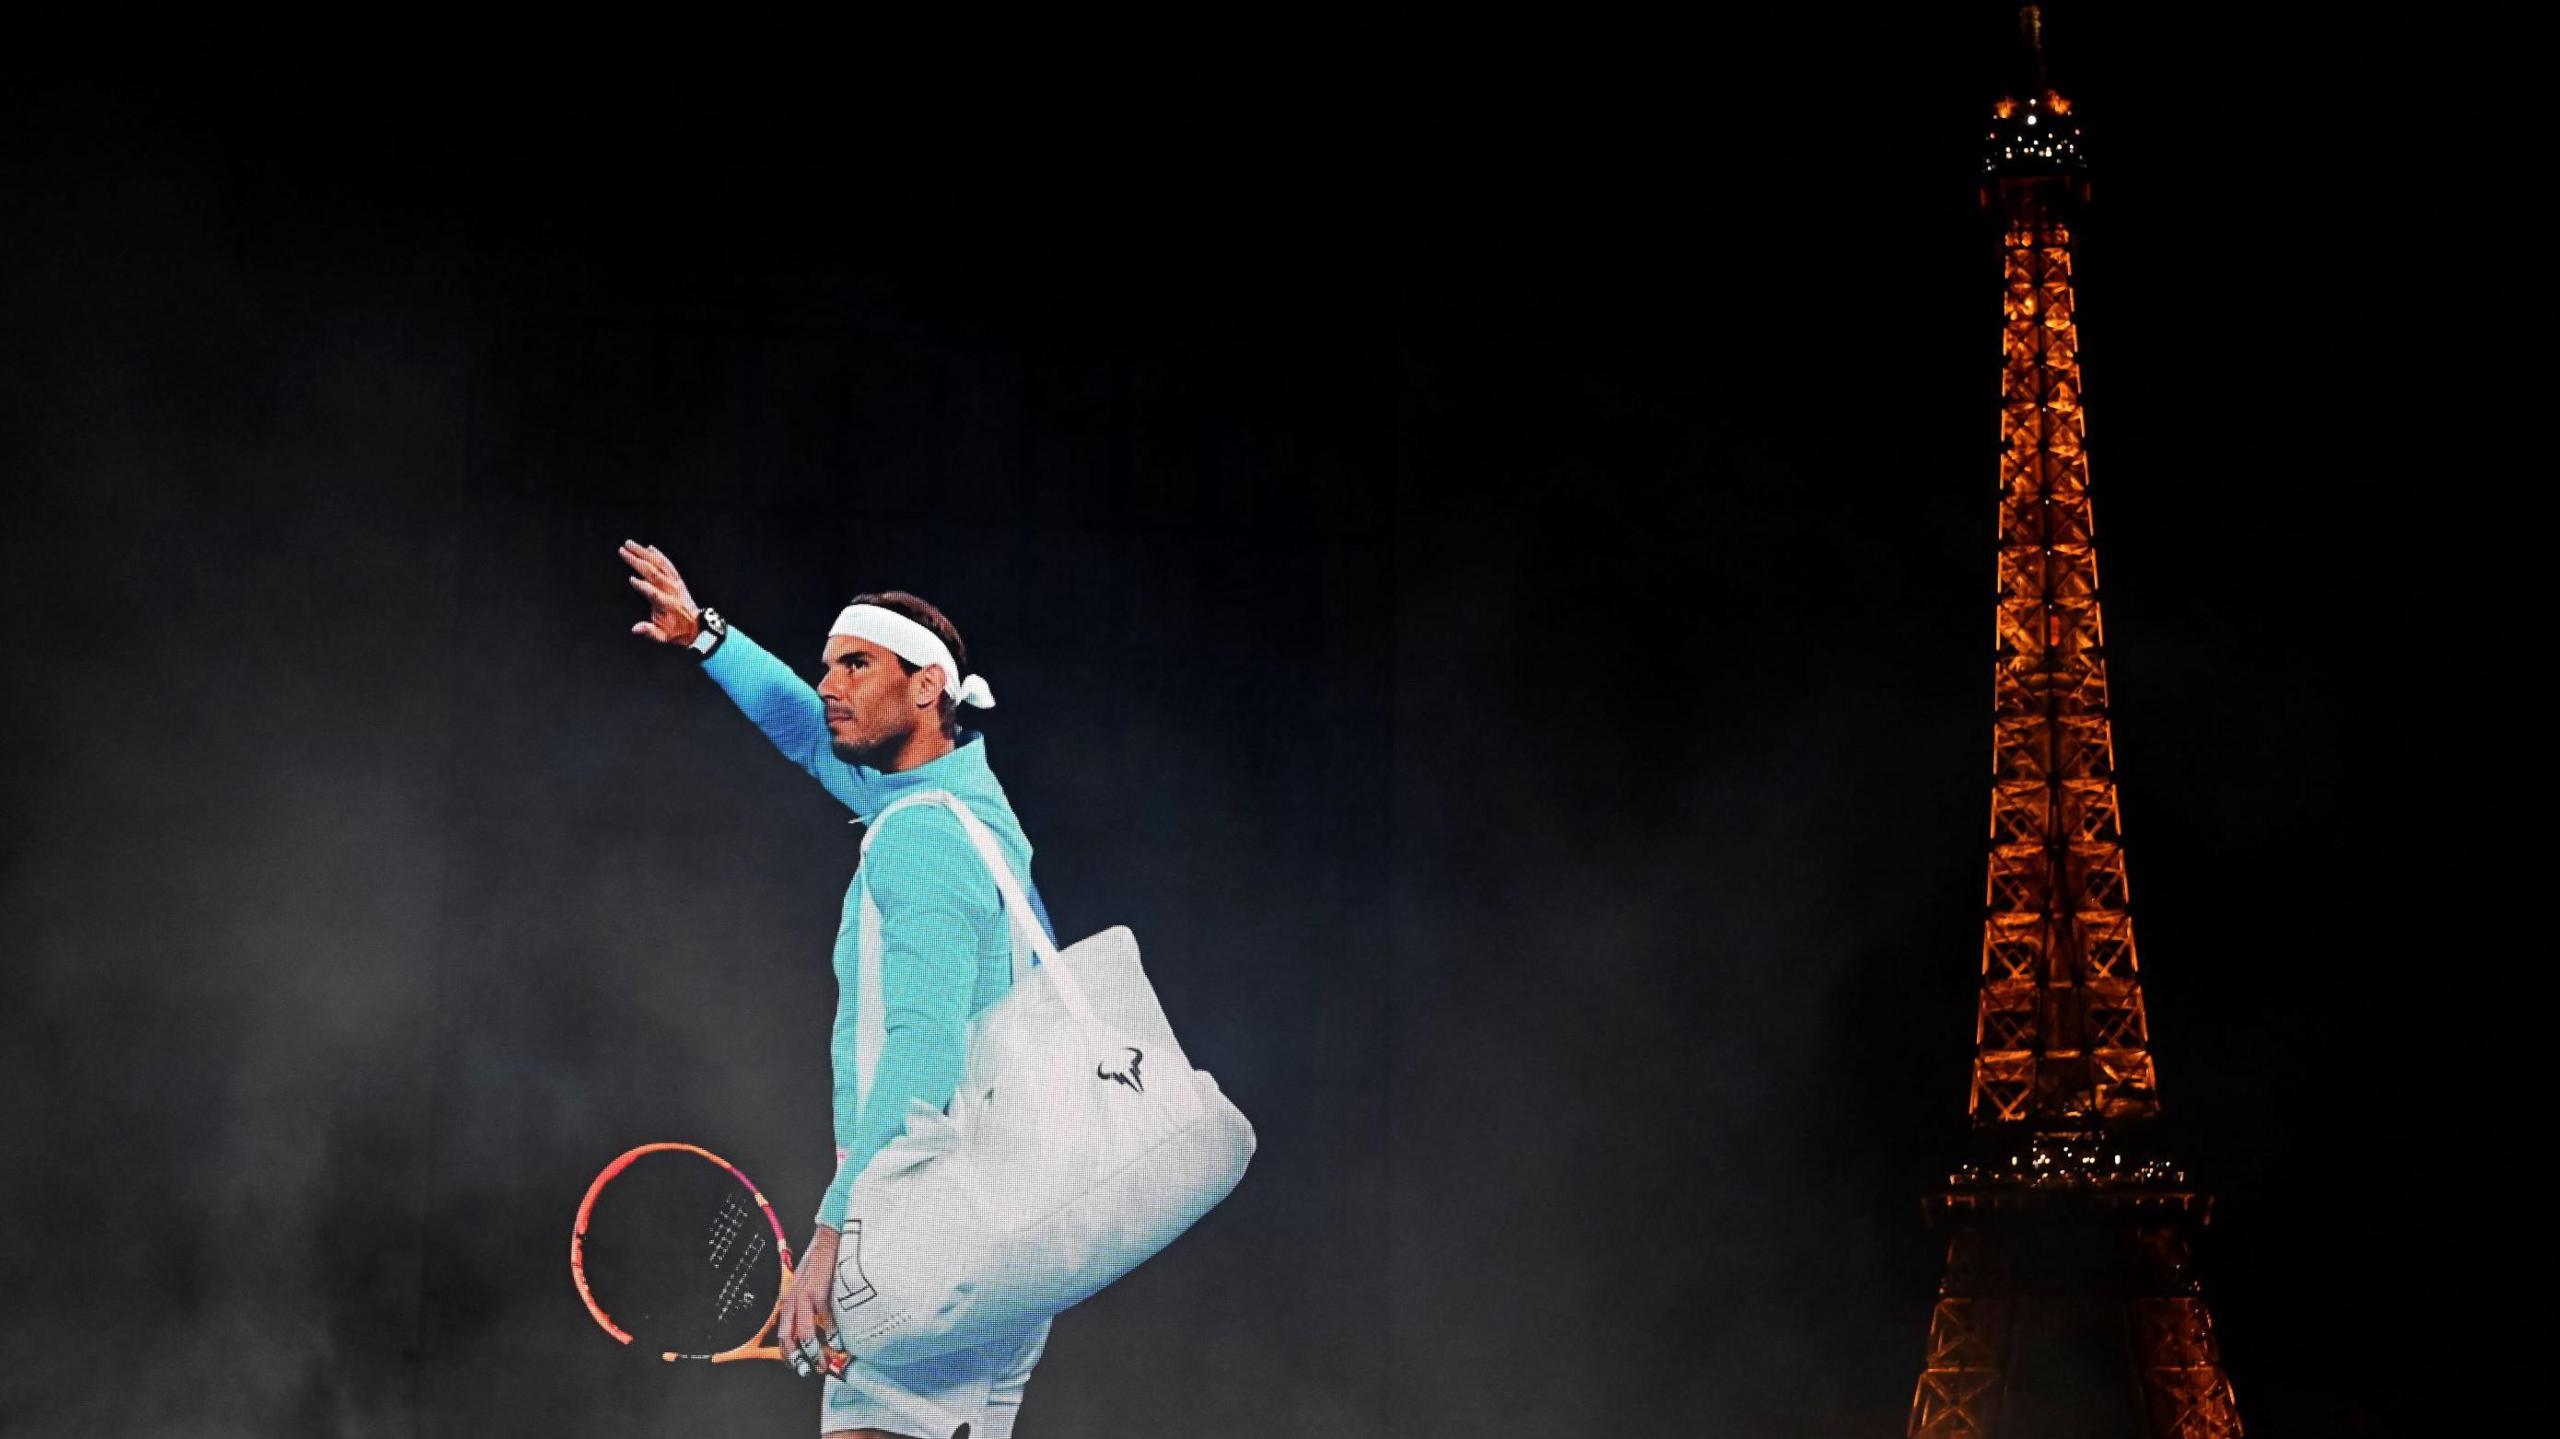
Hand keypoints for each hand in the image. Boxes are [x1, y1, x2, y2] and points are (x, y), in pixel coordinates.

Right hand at [619, 540, 702, 645]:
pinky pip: (667, 564)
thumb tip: (635, 629)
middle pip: (653, 573)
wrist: (696, 626)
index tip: (631, 579)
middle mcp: (671, 590)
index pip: (653, 593)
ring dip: (644, 553)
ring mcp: (675, 583)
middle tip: (623, 552)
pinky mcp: (677, 579)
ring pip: (659, 564)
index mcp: (667, 604)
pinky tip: (649, 548)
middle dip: (637, 561)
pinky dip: (658, 555)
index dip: (643, 586)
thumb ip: (649, 631)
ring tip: (630, 544)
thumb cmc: (677, 631)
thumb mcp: (663, 636)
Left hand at [776, 1224, 850, 1378]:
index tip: (799, 1365)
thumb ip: (810, 1303)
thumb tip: (820, 1325)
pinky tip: (837, 1341)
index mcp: (790, 1298)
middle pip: (787, 1338)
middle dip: (797, 1359)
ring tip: (822, 1363)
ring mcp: (805, 1296)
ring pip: (802, 1334)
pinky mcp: (819, 1292)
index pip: (782, 1332)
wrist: (831, 1235)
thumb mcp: (810, 1282)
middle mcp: (793, 1299)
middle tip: (808, 1370)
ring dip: (813, 1353)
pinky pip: (824, 1321)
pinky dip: (831, 1335)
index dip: (788, 1353)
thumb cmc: (823, 1258)